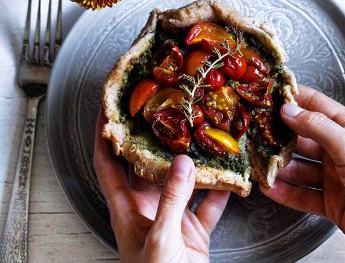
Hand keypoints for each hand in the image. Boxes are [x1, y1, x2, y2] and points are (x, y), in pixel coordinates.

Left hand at [94, 111, 229, 262]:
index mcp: (126, 210)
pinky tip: (232, 171)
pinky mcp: (194, 230)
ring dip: (193, 159)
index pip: (108, 164)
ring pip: (181, 179)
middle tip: (169, 109)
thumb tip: (182, 161)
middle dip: (156, 137)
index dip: (107, 136)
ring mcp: (172, 218)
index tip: (113, 107)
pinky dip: (221, 187)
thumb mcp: (162, 240)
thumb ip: (172, 199)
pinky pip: (209, 201)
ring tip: (204, 131)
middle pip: (147, 165)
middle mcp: (147, 209)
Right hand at [261, 85, 344, 262]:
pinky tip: (272, 189)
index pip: (319, 107)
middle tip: (258, 130)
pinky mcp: (332, 203)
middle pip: (306, 138)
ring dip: (282, 166)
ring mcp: (336, 178)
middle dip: (283, 134)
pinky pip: (303, 195)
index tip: (273, 92)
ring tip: (261, 162)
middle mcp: (342, 152)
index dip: (297, 98)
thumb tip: (292, 110)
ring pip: (301, 167)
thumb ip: (318, 127)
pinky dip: (287, 192)